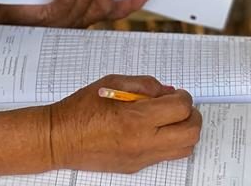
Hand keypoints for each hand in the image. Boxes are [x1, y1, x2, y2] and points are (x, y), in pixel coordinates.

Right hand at [48, 75, 202, 173]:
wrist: (59, 139)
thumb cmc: (81, 109)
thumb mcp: (113, 83)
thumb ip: (145, 84)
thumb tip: (166, 90)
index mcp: (136, 119)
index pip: (181, 108)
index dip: (183, 96)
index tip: (176, 93)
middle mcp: (143, 142)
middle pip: (191, 132)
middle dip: (191, 115)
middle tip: (178, 106)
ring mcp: (141, 157)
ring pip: (184, 149)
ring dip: (184, 131)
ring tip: (168, 119)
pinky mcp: (136, 167)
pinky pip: (165, 156)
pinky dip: (169, 141)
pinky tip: (153, 130)